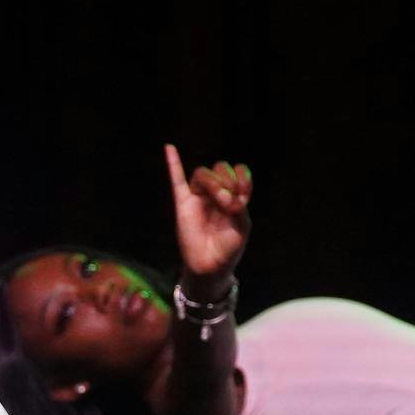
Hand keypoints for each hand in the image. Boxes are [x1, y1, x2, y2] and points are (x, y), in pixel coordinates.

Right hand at [165, 144, 252, 282]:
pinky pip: (176, 180)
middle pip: (219, 168)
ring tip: (221, 201)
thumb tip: (227, 193)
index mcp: (233, 195)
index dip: (242, 177)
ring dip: (214, 183)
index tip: (245, 195)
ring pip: (202, 173)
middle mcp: (216, 192)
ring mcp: (199, 197)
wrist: (211, 266)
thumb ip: (238, 206)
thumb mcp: (242, 226)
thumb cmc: (229, 247)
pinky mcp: (183, 204)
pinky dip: (173, 163)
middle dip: (227, 181)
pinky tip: (169, 148)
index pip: (238, 171)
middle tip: (231, 204)